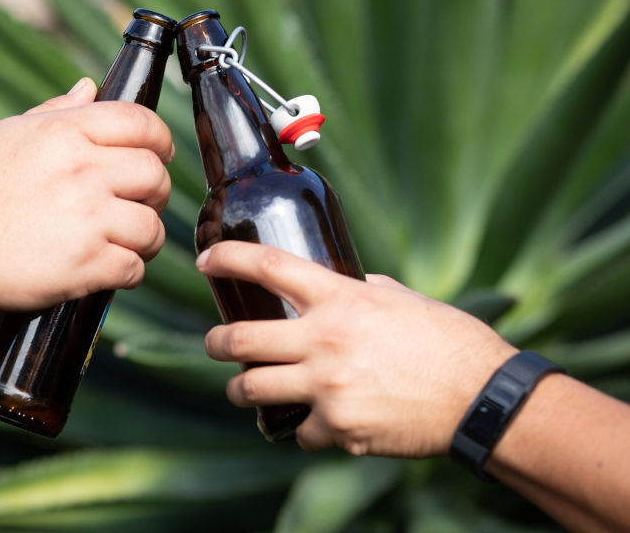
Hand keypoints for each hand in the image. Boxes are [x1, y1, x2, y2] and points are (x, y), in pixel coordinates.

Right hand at [0, 77, 172, 310]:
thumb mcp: (8, 136)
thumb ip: (56, 111)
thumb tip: (90, 87)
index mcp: (65, 133)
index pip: (141, 123)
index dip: (161, 140)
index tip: (161, 154)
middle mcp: (81, 172)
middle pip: (156, 175)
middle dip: (157, 191)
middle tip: (142, 202)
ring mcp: (86, 220)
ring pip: (152, 226)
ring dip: (147, 236)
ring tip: (129, 240)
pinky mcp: (86, 265)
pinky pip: (135, 268)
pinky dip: (129, 271)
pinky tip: (111, 266)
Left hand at [197, 241, 516, 457]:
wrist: (482, 399)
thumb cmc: (450, 341)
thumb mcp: (403, 299)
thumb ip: (364, 291)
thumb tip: (345, 287)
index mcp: (340, 300)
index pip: (269, 267)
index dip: (229, 260)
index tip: (207, 259)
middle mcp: (324, 342)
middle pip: (240, 340)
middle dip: (216, 343)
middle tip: (215, 343)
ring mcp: (326, 389)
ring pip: (251, 390)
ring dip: (241, 389)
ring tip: (243, 388)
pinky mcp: (338, 429)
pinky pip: (299, 431)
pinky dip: (303, 427)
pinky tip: (317, 422)